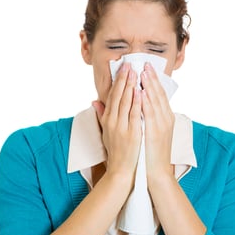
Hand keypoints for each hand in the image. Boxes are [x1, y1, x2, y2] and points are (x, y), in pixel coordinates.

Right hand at [92, 63, 141, 180]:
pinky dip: (137, 102)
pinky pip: (134, 115)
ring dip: (130, 86)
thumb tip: (94, 101)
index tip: (122, 68)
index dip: (118, 81)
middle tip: (129, 64)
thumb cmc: (115, 150)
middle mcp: (113, 121)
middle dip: (124, 79)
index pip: (112, 96)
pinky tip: (140, 91)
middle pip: (118, 96)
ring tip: (135, 72)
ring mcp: (122, 127)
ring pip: (126, 102)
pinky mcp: (132, 133)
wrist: (121, 170)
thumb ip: (101, 115)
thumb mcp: (105, 131)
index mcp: (108, 119)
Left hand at [141, 62, 174, 177]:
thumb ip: (147, 116)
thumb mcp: (151, 131)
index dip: (154, 81)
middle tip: (145, 64)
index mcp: (165, 117)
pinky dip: (146, 101)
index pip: (159, 95)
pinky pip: (150, 113)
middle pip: (159, 94)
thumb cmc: (151, 151)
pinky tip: (142, 91)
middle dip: (152, 78)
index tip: (147, 68)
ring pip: (155, 101)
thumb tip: (141, 104)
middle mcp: (166, 118)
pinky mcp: (156, 132)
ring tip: (143, 72)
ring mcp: (162, 125)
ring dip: (149, 85)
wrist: (156, 172)